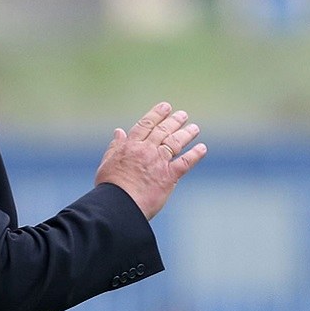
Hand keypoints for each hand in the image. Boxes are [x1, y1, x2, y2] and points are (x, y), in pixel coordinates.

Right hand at [94, 102, 206, 219]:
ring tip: (194, 128)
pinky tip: (202, 148)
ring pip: (175, 142)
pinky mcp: (169, 176)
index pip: (146, 125)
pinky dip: (195, 154)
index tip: (165, 107)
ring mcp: (159, 162)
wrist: (119, 204)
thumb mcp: (107, 163)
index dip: (157, 114)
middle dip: (174, 121)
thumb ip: (115, 146)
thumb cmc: (110, 186)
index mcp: (130, 146)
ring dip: (186, 134)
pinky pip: (185, 162)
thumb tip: (119, 131)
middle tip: (183, 115)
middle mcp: (146, 150)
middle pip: (163, 131)